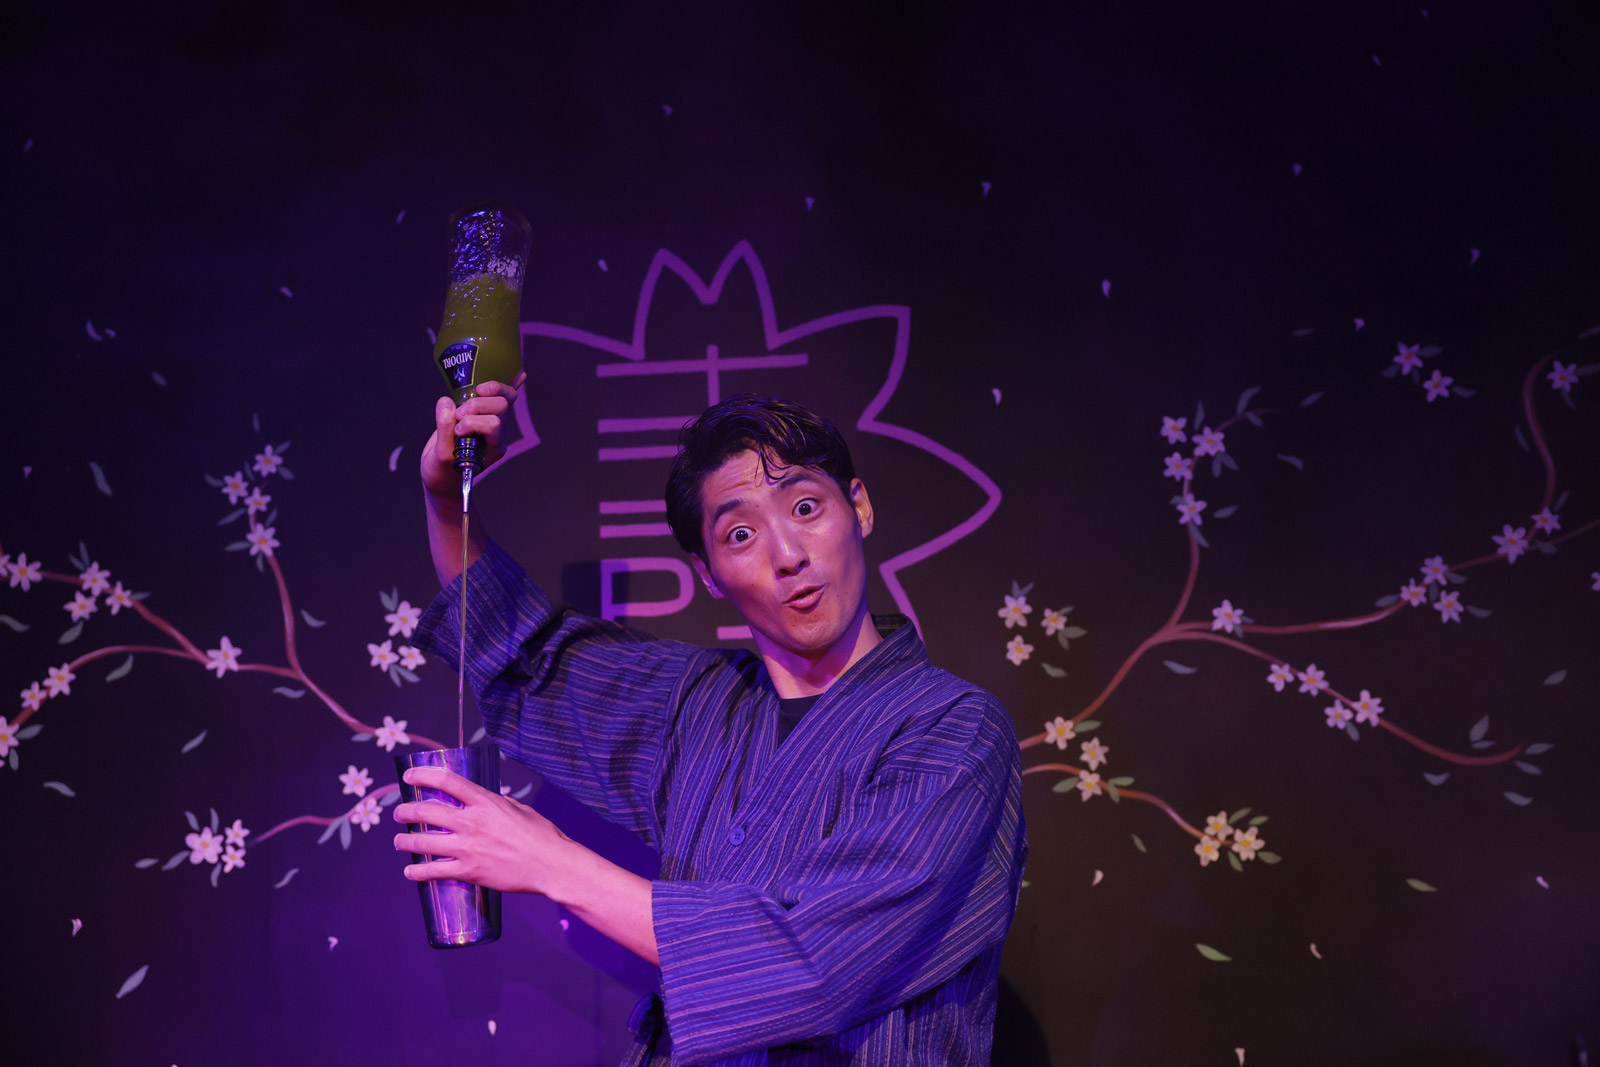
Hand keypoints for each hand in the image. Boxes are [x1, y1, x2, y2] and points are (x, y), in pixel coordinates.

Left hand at [392, 763, 568, 895]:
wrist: (551, 865)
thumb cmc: (541, 835)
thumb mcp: (519, 809)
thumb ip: (497, 804)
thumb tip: (482, 802)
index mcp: (486, 802)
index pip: (447, 781)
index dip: (422, 776)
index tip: (408, 777)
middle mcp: (473, 822)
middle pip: (426, 811)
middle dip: (405, 811)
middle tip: (400, 813)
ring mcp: (469, 848)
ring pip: (422, 843)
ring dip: (404, 841)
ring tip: (399, 841)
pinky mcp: (469, 872)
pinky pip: (434, 872)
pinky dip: (417, 873)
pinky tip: (410, 872)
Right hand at [419, 371, 526, 498]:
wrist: (442, 478)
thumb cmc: (441, 471)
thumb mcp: (439, 455)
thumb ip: (444, 430)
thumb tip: (447, 402)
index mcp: (492, 446)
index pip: (494, 425)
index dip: (474, 422)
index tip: (457, 430)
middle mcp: (497, 433)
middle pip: (501, 407)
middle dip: (477, 405)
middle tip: (458, 415)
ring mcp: (492, 421)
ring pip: (504, 397)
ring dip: (484, 393)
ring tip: (465, 401)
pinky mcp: (483, 413)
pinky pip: (503, 396)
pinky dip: (511, 384)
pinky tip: (521, 374)